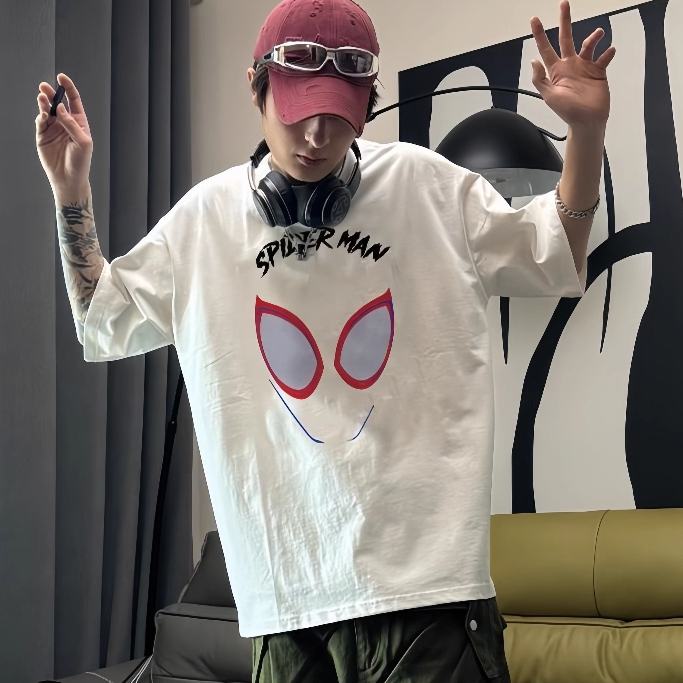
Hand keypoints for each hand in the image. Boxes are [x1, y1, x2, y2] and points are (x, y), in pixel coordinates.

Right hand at [35, 73, 92, 196]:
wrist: (68, 178)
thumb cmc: (80, 162)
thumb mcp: (83, 142)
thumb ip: (72, 124)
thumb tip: (61, 108)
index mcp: (78, 122)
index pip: (73, 101)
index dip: (68, 88)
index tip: (61, 78)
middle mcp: (65, 123)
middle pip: (57, 102)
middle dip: (51, 93)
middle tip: (44, 87)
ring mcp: (53, 128)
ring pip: (46, 110)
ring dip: (43, 103)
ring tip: (41, 98)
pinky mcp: (42, 135)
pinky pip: (40, 122)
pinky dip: (40, 117)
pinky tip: (43, 116)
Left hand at [530, 0, 615, 129]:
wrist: (587, 121)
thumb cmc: (568, 111)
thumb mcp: (549, 96)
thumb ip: (540, 79)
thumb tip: (533, 61)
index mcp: (556, 71)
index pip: (545, 49)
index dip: (540, 34)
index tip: (535, 20)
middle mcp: (570, 65)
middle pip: (566, 38)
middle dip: (565, 21)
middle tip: (564, 5)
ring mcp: (584, 67)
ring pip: (588, 45)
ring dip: (593, 37)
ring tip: (599, 33)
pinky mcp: (598, 71)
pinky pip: (603, 58)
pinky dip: (607, 52)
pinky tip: (609, 51)